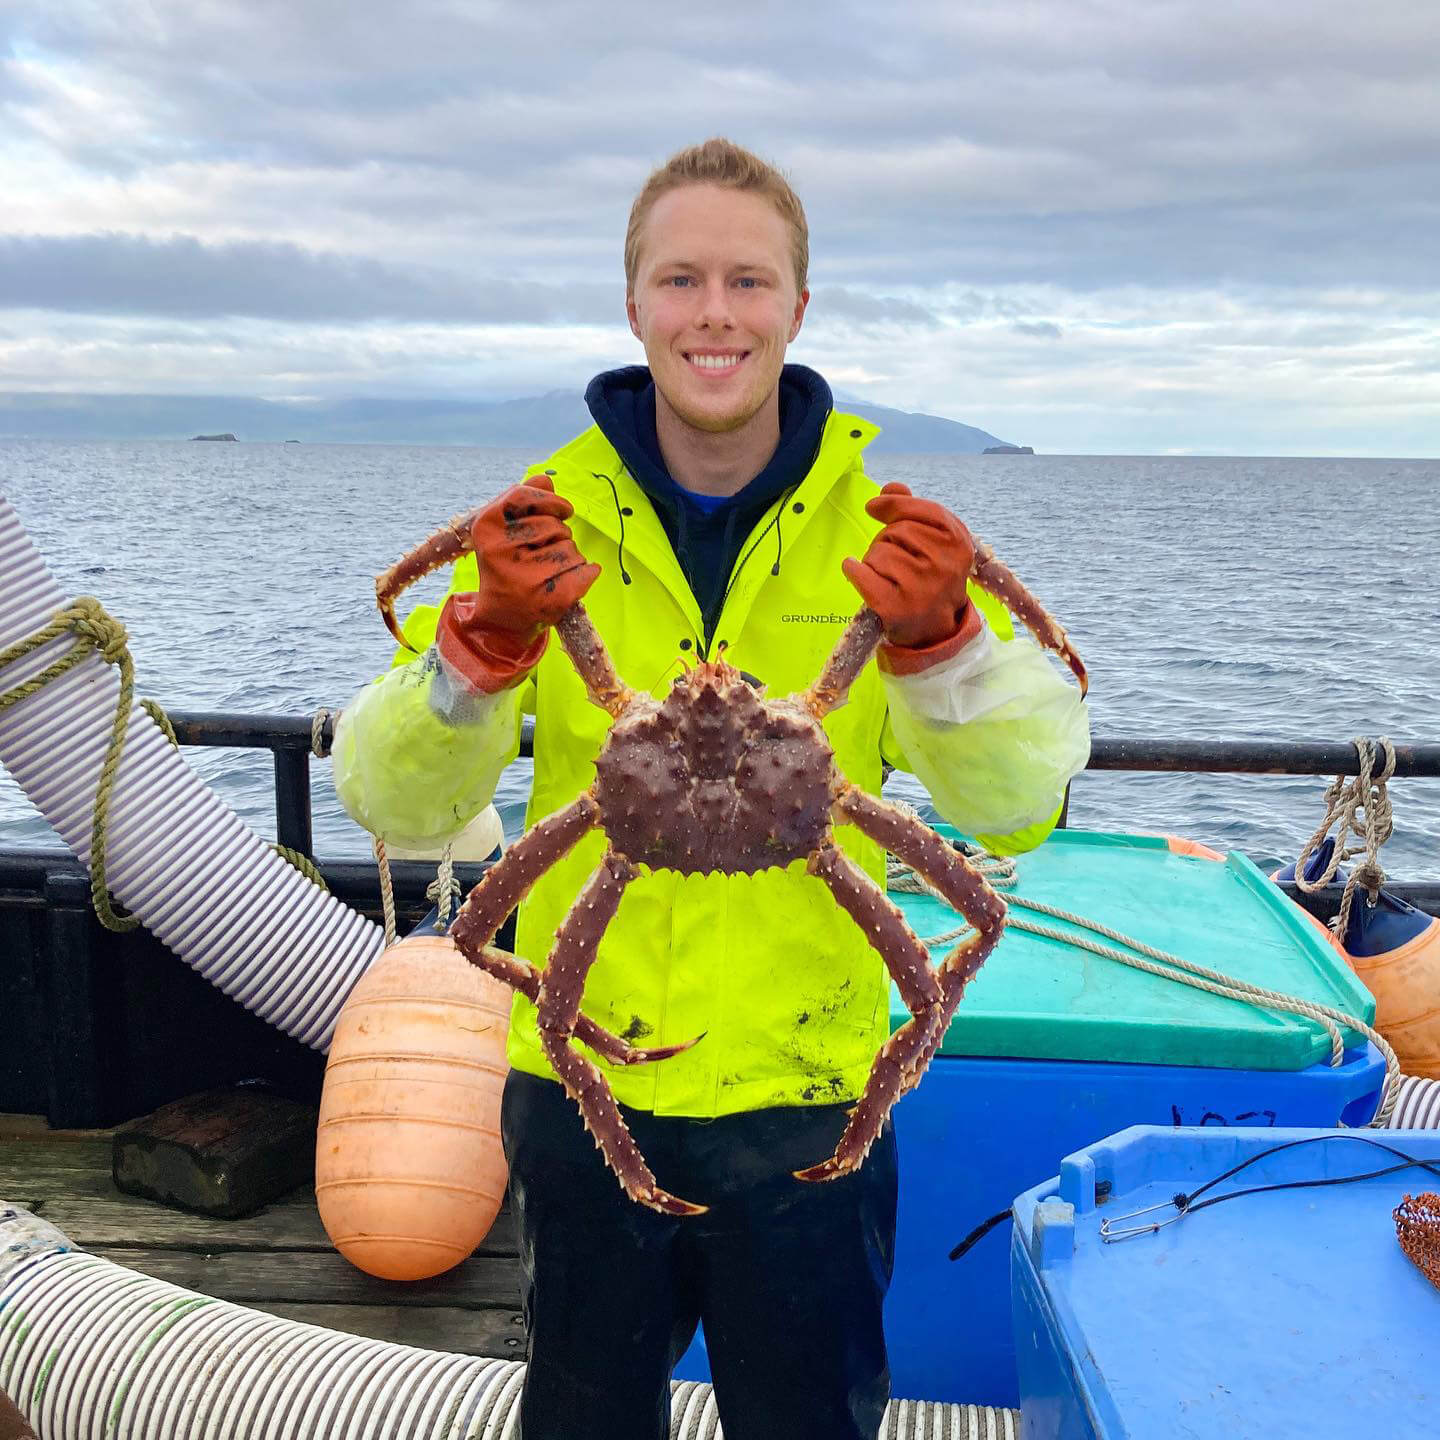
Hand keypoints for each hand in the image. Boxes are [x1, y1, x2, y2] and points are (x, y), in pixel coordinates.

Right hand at [437, 475, 599, 690]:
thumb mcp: (503, 529)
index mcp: (485, 528)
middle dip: (559, 535)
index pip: (525, 496)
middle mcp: (501, 553)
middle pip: (555, 525)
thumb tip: (546, 480)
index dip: (552, 502)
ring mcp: (525, 578)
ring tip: (549, 571)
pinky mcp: (549, 599)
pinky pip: (587, 570)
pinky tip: (568, 581)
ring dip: (570, 556)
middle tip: (543, 553)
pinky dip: (586, 573)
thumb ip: (524, 500)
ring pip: (572, 548)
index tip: (563, 510)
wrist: (500, 618)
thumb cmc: (506, 565)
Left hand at [842, 482, 980, 664]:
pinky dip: (853, 570)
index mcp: (958, 545)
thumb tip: (891, 488)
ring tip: (887, 575)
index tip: (874, 507)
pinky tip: (855, 571)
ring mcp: (920, 588)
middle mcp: (943, 566)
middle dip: (887, 540)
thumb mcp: (935, 543)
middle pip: (897, 530)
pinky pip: (862, 573)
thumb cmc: (930, 578)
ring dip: (874, 559)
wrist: (933, 629)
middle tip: (895, 560)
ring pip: (878, 552)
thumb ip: (914, 511)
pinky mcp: (895, 608)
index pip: (923, 510)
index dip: (895, 504)